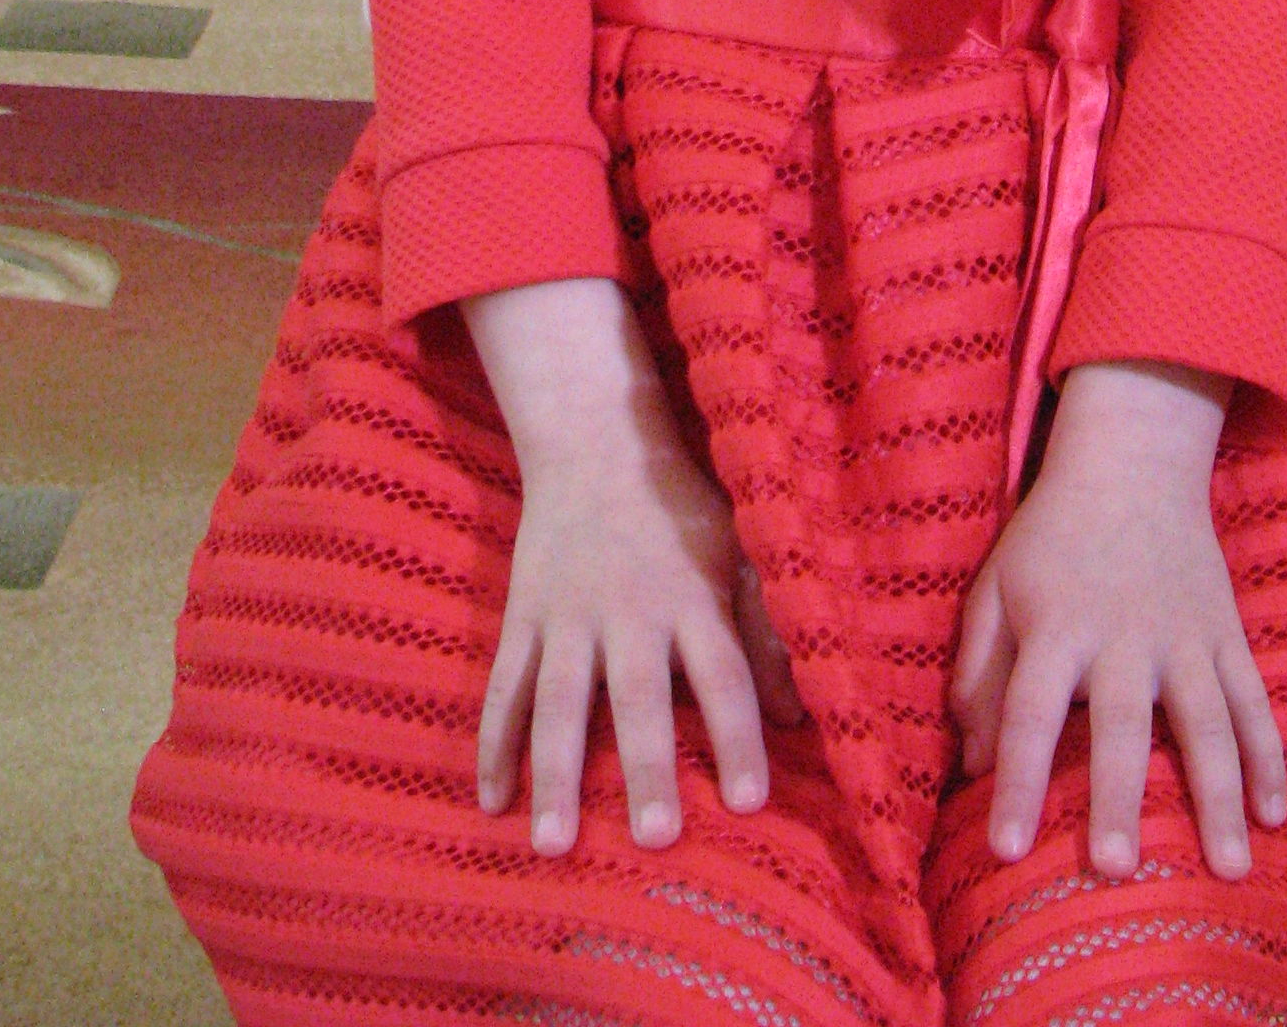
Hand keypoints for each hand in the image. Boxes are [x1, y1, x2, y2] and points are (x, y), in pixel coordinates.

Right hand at [463, 278, 804, 856]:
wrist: (595, 442)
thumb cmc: (681, 506)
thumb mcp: (739, 551)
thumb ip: (766, 630)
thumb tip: (797, 712)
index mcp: (692, 597)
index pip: (724, 676)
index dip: (739, 737)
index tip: (749, 803)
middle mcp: (630, 612)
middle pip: (640, 697)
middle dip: (647, 768)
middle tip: (655, 839)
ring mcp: (569, 617)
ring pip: (559, 703)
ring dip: (556, 774)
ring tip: (554, 845)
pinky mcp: (524, 617)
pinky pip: (505, 687)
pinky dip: (492, 744)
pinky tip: (490, 803)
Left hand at [950, 359, 1286, 881]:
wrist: (1133, 464)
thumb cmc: (1051, 539)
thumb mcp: (996, 588)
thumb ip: (978, 671)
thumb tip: (972, 765)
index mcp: (1056, 625)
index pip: (1028, 710)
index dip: (1016, 780)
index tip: (1005, 848)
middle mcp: (1123, 635)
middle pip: (1119, 724)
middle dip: (1117, 797)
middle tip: (1115, 868)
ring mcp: (1184, 636)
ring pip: (1207, 723)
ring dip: (1218, 797)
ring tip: (1229, 871)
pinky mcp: (1225, 634)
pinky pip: (1253, 701)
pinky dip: (1268, 758)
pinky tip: (1274, 816)